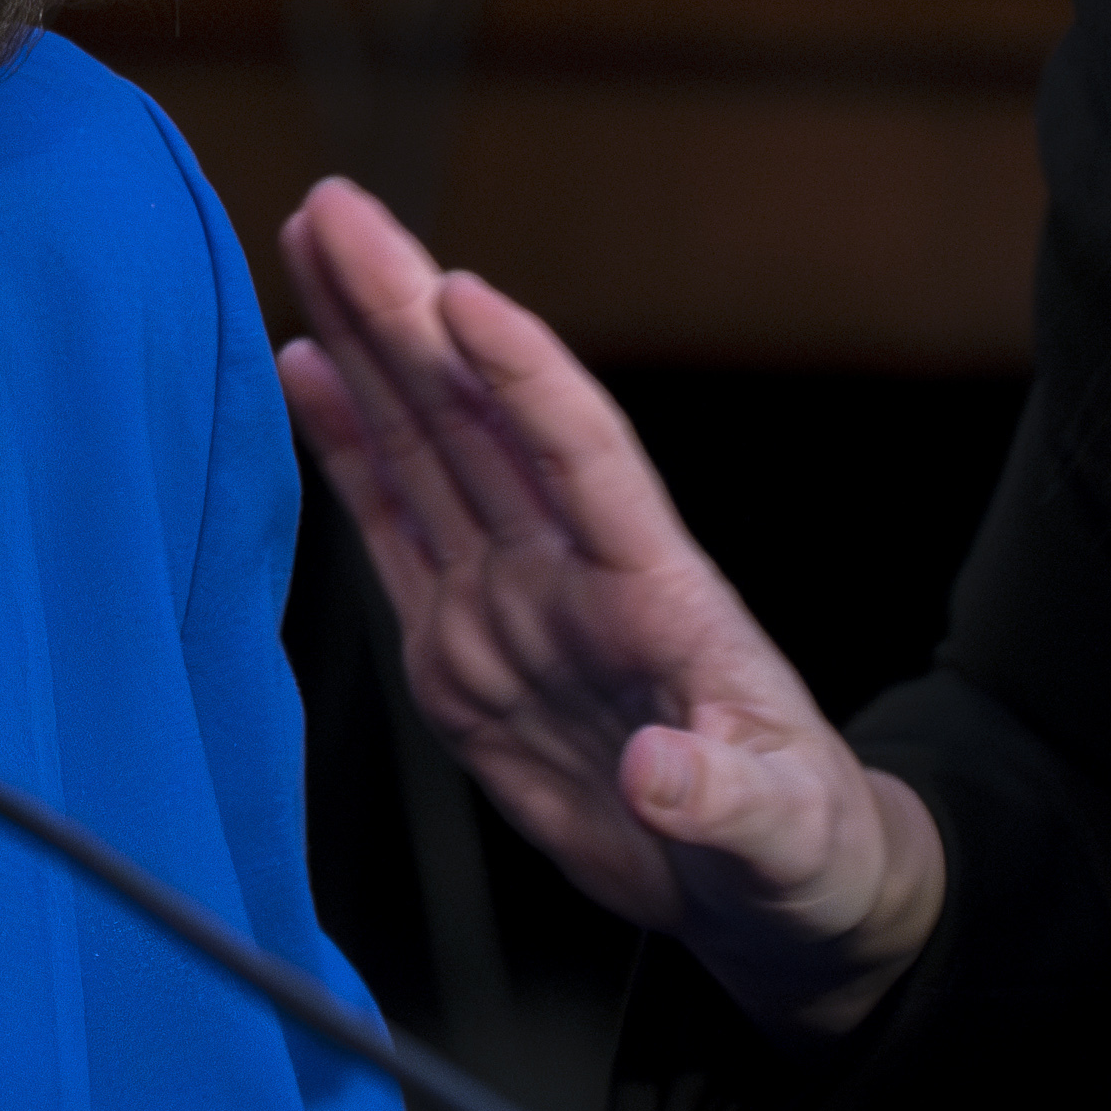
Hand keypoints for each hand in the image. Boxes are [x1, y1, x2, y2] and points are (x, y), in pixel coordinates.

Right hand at [276, 179, 942, 1026]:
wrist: (773, 900)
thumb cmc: (805, 857)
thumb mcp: (791, 842)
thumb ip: (731, 802)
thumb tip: (668, 775)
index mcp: (659, 599)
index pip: (585, 460)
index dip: (524, 378)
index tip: (461, 291)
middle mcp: (574, 576)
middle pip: (479, 417)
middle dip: (406, 308)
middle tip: (335, 209)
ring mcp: (512, 604)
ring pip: (430, 444)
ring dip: (369, 341)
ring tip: (310, 240)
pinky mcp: (462, 652)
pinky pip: (395, 530)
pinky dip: (348, 447)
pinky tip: (306, 366)